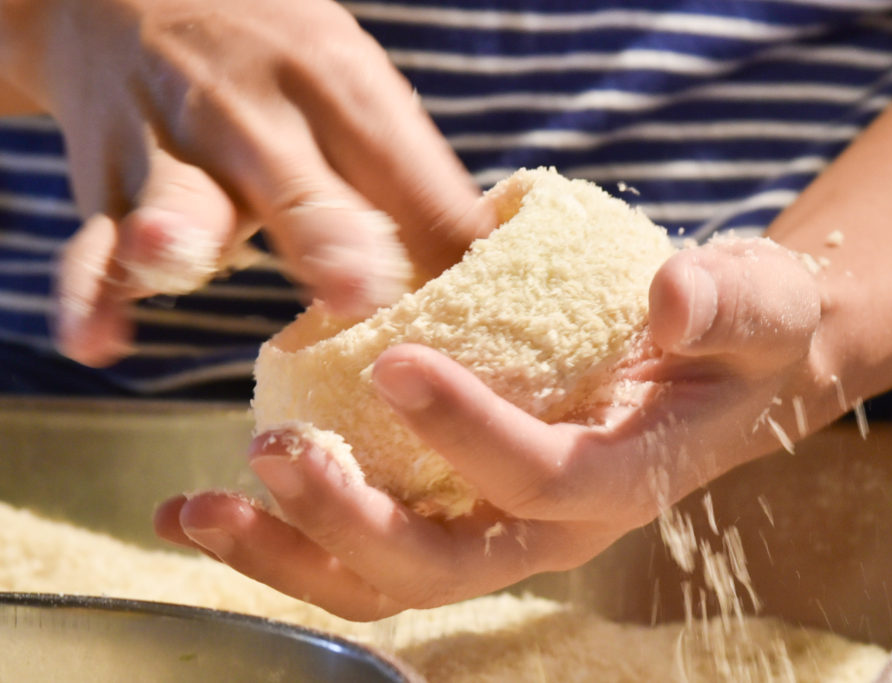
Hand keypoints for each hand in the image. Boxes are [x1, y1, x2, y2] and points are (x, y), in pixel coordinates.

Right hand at [0, 0, 491, 365]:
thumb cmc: (279, 67)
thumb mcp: (352, 91)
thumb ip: (410, 182)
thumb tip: (488, 269)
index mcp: (341, 91)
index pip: (411, 182)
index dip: (450, 255)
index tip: (482, 324)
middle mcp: (258, 116)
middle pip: (301, 184)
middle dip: (329, 239)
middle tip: (362, 291)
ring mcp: (178, 151)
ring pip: (179, 200)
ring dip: (178, 236)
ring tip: (177, 262)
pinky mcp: (115, 189)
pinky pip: (93, 245)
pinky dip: (90, 292)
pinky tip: (95, 341)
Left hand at [155, 237, 825, 619]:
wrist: (720, 376)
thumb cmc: (736, 337)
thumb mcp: (758, 303)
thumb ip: (725, 301)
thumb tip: (671, 293)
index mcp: (622, 478)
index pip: (539, 476)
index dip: (469, 432)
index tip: (393, 360)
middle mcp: (555, 529)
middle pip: (445, 563)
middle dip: (351, 522)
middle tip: (273, 454)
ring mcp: (501, 532)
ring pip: (389, 579)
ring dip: (292, 553)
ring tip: (203, 509)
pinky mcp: (460, 514)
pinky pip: (368, 551)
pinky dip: (289, 539)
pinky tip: (213, 508)